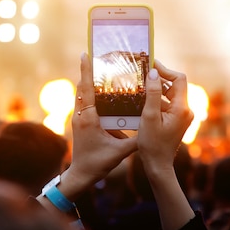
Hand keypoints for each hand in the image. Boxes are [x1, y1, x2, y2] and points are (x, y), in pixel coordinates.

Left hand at [39, 52, 137, 203]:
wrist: (80, 175)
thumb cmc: (97, 163)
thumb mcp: (120, 151)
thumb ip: (136, 139)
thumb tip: (151, 126)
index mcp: (88, 117)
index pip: (87, 89)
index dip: (86, 70)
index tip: (85, 54)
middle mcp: (80, 114)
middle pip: (83, 87)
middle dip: (90, 71)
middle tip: (99, 56)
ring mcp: (78, 118)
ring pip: (83, 94)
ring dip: (90, 82)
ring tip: (101, 69)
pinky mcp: (80, 122)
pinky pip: (85, 103)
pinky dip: (91, 94)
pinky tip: (102, 91)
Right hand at [138, 60, 192, 173]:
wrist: (158, 165)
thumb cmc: (153, 144)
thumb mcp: (149, 116)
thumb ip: (153, 93)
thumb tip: (154, 73)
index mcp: (182, 108)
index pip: (179, 79)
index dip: (165, 69)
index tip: (150, 64)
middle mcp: (186, 110)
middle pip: (175, 85)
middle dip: (159, 78)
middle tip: (142, 73)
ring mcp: (182, 115)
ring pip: (170, 94)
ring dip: (157, 90)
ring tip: (140, 87)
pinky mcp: (176, 120)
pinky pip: (168, 103)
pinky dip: (157, 100)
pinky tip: (143, 101)